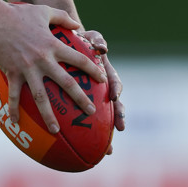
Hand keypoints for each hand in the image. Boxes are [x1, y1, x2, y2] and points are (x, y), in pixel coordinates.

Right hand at [0, 4, 107, 134]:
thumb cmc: (18, 14)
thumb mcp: (43, 11)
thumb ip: (62, 17)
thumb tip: (77, 25)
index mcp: (53, 45)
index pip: (79, 59)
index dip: (92, 69)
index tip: (102, 80)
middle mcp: (43, 59)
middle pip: (66, 83)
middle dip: (80, 99)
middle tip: (91, 112)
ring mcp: (27, 68)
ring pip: (41, 96)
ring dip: (49, 115)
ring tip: (55, 131)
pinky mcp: (12, 73)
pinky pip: (14, 95)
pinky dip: (14, 109)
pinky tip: (15, 122)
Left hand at [81, 29, 124, 152]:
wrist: (67, 44)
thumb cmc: (77, 40)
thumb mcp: (87, 37)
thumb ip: (96, 40)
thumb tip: (103, 48)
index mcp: (102, 69)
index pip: (112, 80)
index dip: (115, 88)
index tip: (114, 96)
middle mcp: (101, 85)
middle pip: (113, 102)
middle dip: (118, 115)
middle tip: (120, 128)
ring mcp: (94, 94)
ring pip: (103, 115)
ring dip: (106, 131)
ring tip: (108, 149)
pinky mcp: (82, 102)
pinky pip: (82, 118)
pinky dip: (81, 133)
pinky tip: (75, 148)